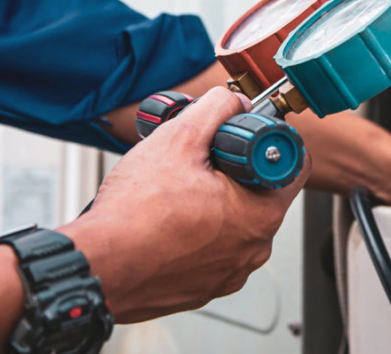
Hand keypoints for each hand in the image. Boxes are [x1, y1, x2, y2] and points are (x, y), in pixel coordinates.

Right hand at [60, 87, 310, 322]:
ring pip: (233, 222)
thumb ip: (215, 110)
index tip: (245, 135)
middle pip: (260, 193)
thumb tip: (232, 102)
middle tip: (199, 160)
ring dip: (212, 201)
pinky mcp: (203, 287)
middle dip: (234, 171)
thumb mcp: (178, 140)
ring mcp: (228, 273)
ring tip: (176, 190)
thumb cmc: (134, 216)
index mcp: (260, 216)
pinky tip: (167, 219)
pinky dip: (195, 232)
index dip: (269, 141)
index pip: (293, 166)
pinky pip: (211, 249)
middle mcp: (253, 250)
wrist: (96, 267)